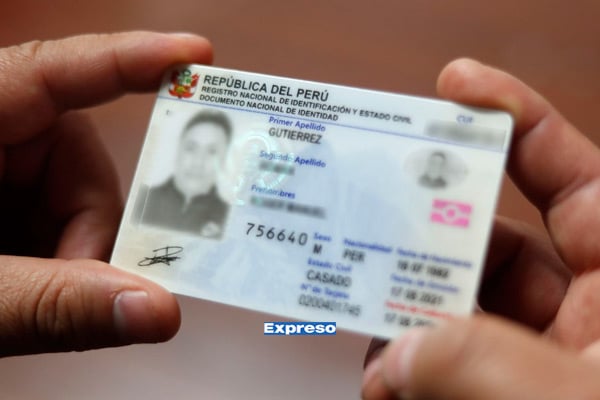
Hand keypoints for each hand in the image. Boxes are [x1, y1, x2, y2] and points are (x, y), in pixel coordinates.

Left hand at [0, 32, 211, 356]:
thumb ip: (52, 304)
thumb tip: (159, 312)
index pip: (56, 73)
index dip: (133, 60)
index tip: (199, 57)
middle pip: (79, 161)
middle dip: (91, 232)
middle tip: (84, 288)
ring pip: (76, 202)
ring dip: (74, 257)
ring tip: (32, 300)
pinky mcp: (0, 204)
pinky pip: (57, 223)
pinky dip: (60, 263)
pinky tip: (31, 289)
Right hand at [362, 58, 599, 397]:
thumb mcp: (576, 399)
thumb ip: (482, 367)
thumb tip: (392, 358)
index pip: (567, 170)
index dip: (509, 117)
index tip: (449, 86)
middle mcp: (590, 307)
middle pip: (492, 238)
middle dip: (426, 234)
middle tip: (366, 222)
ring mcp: (549, 355)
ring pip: (461, 309)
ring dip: (407, 315)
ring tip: (364, 330)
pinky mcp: (516, 394)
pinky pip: (454, 365)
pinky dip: (414, 370)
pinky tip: (383, 384)